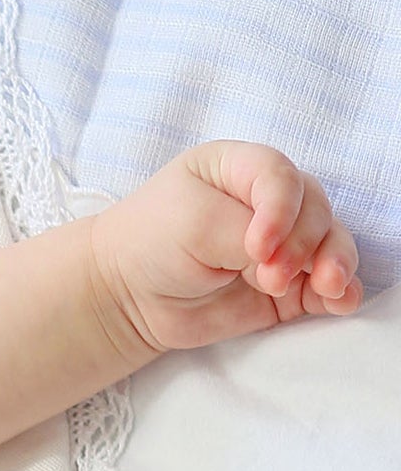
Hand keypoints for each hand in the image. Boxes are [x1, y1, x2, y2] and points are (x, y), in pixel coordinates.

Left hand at [89, 141, 362, 357]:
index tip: (259, 248)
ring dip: (334, 263)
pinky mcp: (288, 285)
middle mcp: (270, 201)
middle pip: (314, 209)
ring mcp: (283, 242)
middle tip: (269, 277)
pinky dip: (339, 293)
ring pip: (330, 243)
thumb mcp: (192, 224)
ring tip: (327, 287)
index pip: (281, 177)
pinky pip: (325, 285)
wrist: (127, 297)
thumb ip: (243, 235)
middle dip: (303, 244)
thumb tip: (288, 265)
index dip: (281, 210)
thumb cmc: (151, 243)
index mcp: (242, 168)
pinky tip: (343, 302)